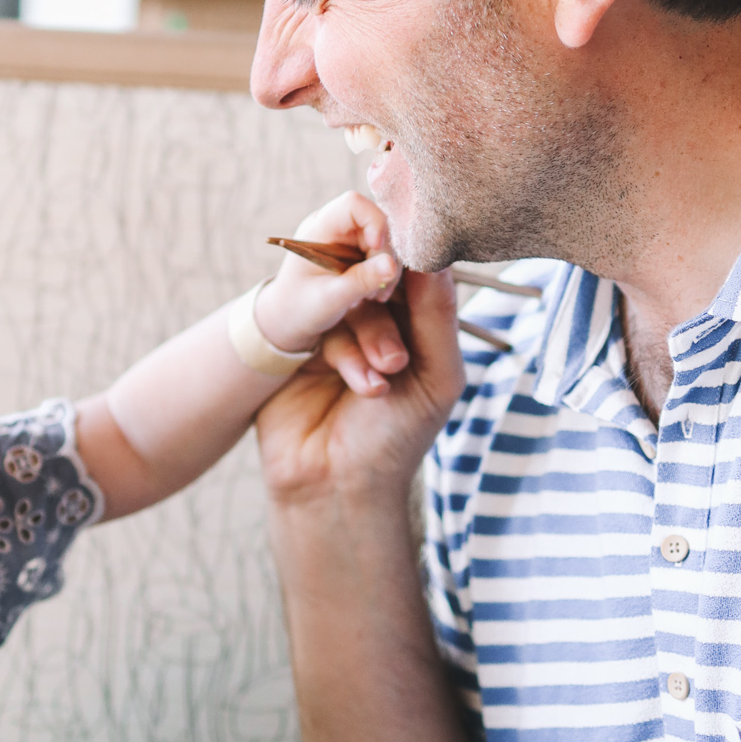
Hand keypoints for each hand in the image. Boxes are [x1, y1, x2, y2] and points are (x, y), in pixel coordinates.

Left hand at [253, 190, 409, 395]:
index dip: (374, 221)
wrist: (288, 319)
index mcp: (319, 228)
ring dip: (386, 269)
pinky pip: (382, 254)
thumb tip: (392, 265)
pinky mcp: (356, 251)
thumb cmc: (300, 308)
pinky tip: (374, 294)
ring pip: (384, 240)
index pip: (353, 204)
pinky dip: (384, 273)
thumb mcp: (330, 299)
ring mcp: (347, 238)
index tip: (377, 251)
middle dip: (384, 256)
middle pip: (376, 223)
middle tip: (377, 291)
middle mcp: (334, 227)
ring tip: (373, 297)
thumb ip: (360, 281)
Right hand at [256, 265, 463, 511]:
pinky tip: (360, 388)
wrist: (335, 487)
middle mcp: (378, 321)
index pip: (419, 273)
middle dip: (387, 317)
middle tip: (395, 361)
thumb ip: (438, 317)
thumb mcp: (436, 379)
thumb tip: (437, 254)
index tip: (411, 268)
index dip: (415, 265)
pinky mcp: (302, 344)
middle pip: (380, 280)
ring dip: (366, 340)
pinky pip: (319, 320)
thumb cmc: (397, 440)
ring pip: (349, 300)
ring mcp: (337, 331)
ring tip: (378, 388)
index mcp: (418, 326)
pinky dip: (342, 353)